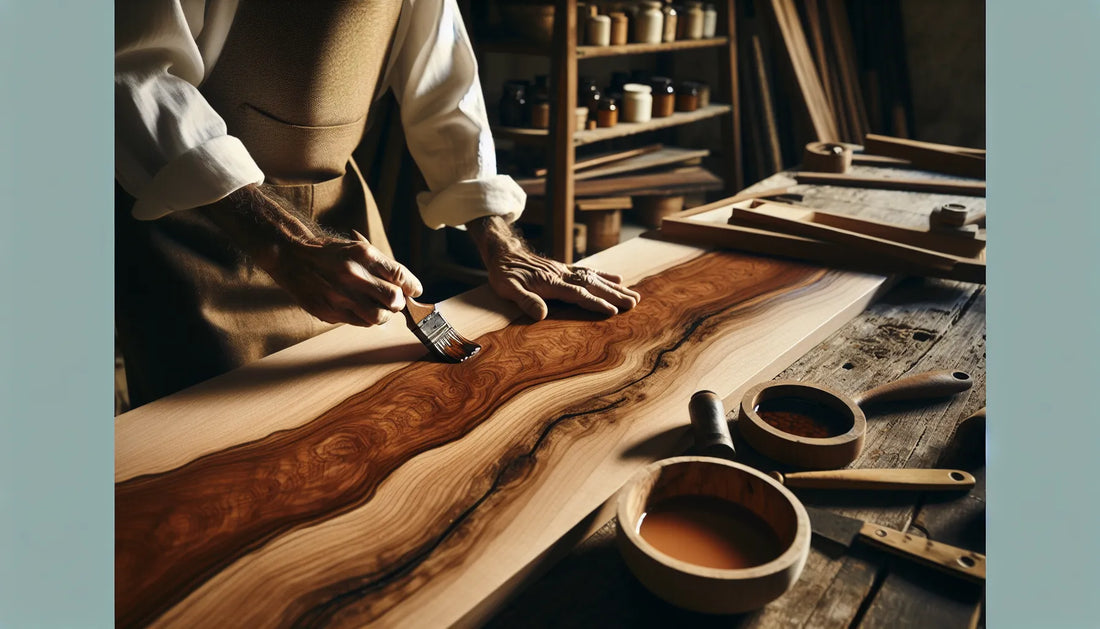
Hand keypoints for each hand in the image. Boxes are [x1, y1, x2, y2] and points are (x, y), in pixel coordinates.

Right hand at [203, 184, 422, 326]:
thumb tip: (407, 287)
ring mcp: (339, 295)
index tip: (416, 290)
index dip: (413, 286)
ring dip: (383, 315)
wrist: (291, 256)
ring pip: (378, 318)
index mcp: (363, 255)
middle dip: (399, 303)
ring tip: (377, 307)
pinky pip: (358, 323)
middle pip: (393, 300)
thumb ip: (381, 267)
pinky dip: (363, 318)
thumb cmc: (330, 252)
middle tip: (396, 301)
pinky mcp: (328, 311)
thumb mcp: (357, 249)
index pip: (400, 275)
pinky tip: (357, 307)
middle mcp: (353, 275)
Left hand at [466, 216, 639, 319]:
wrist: (503, 252)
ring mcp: (564, 270)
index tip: (613, 311)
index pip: (578, 294)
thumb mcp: (508, 289)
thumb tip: (541, 315)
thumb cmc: (504, 274)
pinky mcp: (564, 268)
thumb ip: (525, 301)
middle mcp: (562, 275)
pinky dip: (603, 275)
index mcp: (551, 282)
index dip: (596, 303)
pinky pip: (588, 271)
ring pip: (594, 278)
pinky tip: (616, 279)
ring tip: (633, 295)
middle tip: (634, 303)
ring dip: (614, 287)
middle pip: (593, 285)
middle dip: (614, 295)